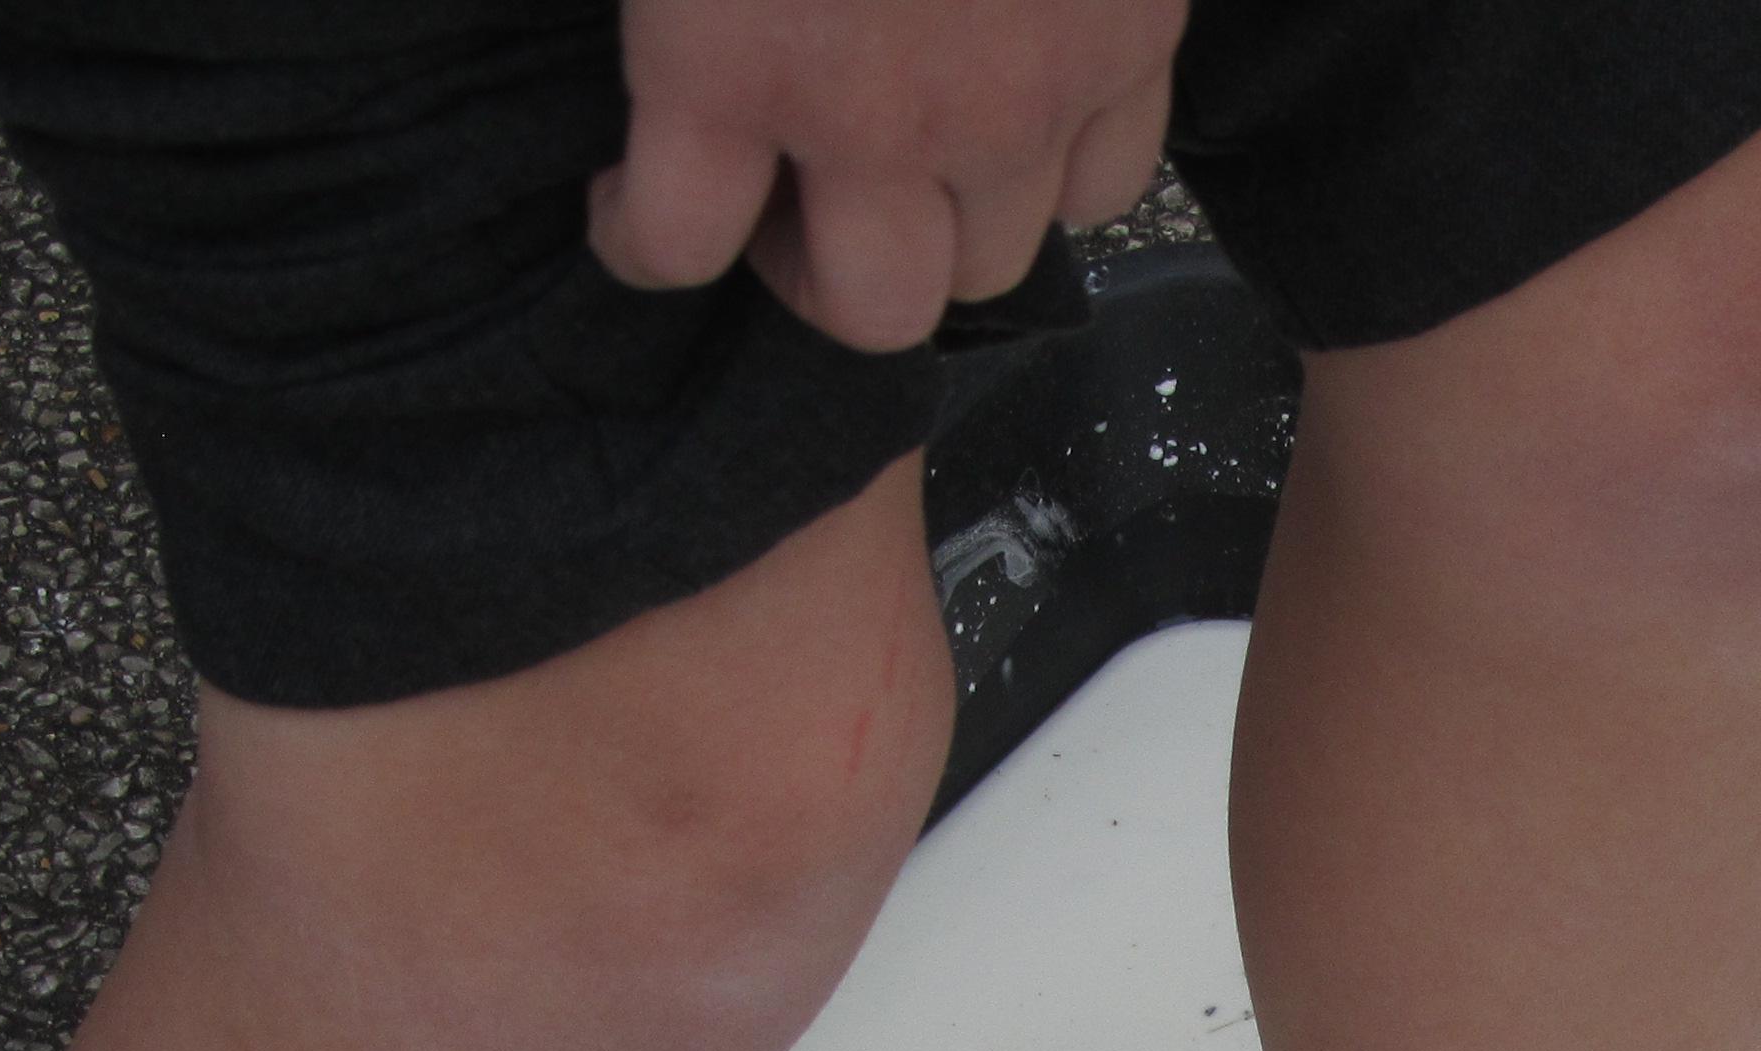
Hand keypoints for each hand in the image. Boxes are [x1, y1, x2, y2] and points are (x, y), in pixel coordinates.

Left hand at [592, 0, 1180, 354]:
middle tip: (801, 201)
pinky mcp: (1129, 42)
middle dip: (827, 277)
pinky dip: (1065, 162)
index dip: (641, 235)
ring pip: (997, 261)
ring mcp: (1019, 94)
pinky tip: (1024, 87)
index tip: (632, 204)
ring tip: (923, 134)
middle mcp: (879, 116)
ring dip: (952, 224)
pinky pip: (1105, 183)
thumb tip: (655, 23)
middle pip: (870, 312)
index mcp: (729, 55)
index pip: (673, 242)